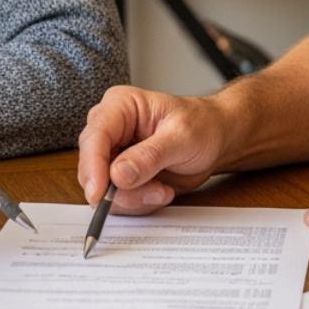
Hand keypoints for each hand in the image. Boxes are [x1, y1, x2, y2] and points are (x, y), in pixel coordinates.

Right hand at [76, 85, 232, 212]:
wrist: (215, 139)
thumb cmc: (201, 125)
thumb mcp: (182, 137)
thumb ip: (150, 156)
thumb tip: (118, 175)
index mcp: (120, 106)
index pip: (94, 136)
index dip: (93, 166)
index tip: (100, 193)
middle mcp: (111, 130)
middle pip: (92, 168)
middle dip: (122, 189)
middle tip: (156, 191)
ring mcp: (113, 156)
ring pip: (104, 191)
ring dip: (136, 198)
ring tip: (164, 188)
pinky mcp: (120, 177)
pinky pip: (118, 201)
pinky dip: (141, 203)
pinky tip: (162, 190)